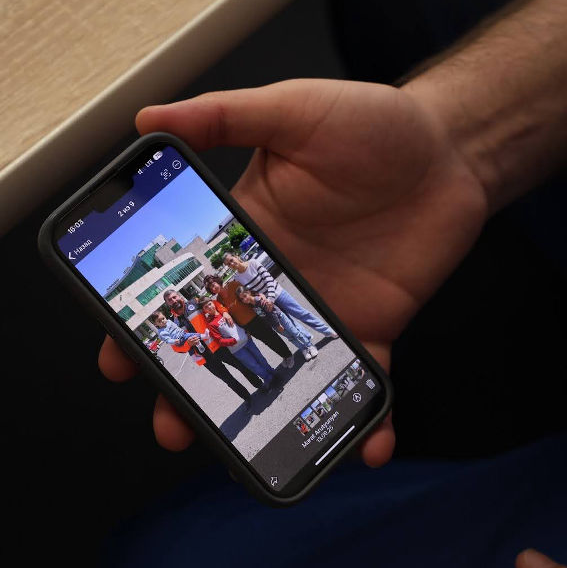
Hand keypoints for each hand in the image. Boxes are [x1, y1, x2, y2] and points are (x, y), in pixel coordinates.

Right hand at [100, 79, 488, 464]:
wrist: (447, 148)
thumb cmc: (370, 123)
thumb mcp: (290, 111)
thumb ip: (223, 117)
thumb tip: (149, 117)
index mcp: (243, 234)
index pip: (183, 284)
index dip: (148, 321)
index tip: (119, 355)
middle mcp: (273, 280)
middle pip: (220, 342)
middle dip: (190, 387)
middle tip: (172, 424)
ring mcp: (320, 308)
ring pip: (278, 373)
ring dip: (260, 416)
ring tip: (241, 456)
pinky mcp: (370, 326)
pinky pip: (361, 378)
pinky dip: (366, 418)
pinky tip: (367, 446)